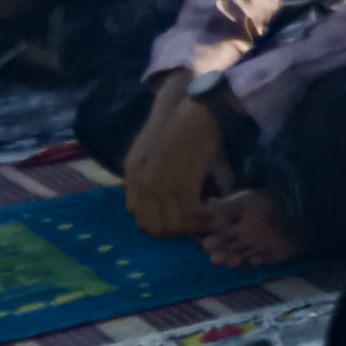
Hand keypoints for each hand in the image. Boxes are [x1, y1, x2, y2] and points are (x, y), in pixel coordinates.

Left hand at [121, 79, 223, 238]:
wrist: (195, 112)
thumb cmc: (179, 129)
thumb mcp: (152, 155)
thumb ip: (148, 179)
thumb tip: (156, 206)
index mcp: (132, 177)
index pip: (140, 219)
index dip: (161, 226)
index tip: (181, 222)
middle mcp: (142, 185)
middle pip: (155, 228)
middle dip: (176, 232)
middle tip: (195, 225)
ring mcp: (161, 186)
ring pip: (173, 225)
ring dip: (192, 227)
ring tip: (207, 217)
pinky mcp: (182, 184)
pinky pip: (191, 215)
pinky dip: (203, 218)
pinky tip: (213, 208)